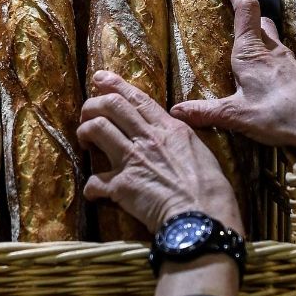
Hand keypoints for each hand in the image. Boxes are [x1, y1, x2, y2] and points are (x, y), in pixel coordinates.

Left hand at [77, 71, 243, 235]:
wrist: (202, 217)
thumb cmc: (210, 189)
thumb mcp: (200, 152)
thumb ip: (180, 138)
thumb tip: (172, 132)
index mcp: (169, 129)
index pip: (138, 99)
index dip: (115, 85)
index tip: (100, 78)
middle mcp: (148, 138)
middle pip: (112, 106)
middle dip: (93, 104)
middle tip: (87, 113)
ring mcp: (133, 160)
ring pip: (97, 129)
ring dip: (85, 132)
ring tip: (85, 141)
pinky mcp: (121, 186)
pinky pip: (95, 180)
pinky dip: (91, 187)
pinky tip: (94, 192)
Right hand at [169, 0, 295, 155]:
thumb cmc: (280, 116)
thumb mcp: (238, 116)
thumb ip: (206, 112)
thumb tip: (176, 111)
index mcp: (252, 53)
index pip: (245, 9)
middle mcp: (272, 50)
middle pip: (258, 20)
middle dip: (243, 13)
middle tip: (227, 16)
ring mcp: (288, 60)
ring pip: (271, 37)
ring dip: (256, 36)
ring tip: (241, 50)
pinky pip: (280, 57)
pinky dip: (268, 57)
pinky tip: (262, 77)